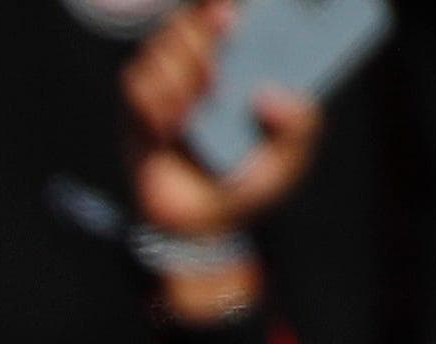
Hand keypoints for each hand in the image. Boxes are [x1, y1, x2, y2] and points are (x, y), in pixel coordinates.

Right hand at [123, 0, 321, 321]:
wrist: (199, 228)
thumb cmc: (247, 186)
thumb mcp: (288, 160)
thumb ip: (299, 127)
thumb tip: (272, 94)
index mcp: (243, 69)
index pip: (233, 18)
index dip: (227, 6)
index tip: (235, 6)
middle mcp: (204, 68)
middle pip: (191, 23)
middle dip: (205, 28)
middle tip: (225, 34)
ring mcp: (169, 87)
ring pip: (160, 48)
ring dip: (180, 69)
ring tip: (199, 100)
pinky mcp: (139, 110)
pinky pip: (136, 84)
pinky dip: (154, 99)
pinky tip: (171, 124)